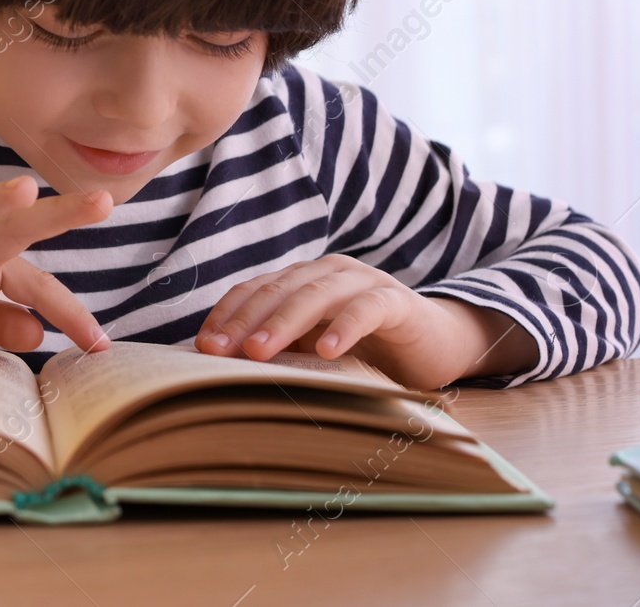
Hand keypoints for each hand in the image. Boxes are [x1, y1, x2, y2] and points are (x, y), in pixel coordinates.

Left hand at [193, 256, 537, 388]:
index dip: (227, 314)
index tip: (202, 345)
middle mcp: (327, 272)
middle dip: (245, 321)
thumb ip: (281, 347)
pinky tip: (326, 351)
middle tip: (219, 352)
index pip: (254, 289)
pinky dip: (344, 328)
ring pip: (315, 295)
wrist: (437, 344)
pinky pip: (366, 309)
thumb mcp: (315, 348)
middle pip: (277, 290)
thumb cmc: (368, 349)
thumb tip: (224, 367)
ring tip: (259, 353)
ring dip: (283, 323)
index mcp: (302, 279)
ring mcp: (362, 282)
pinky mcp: (396, 301)